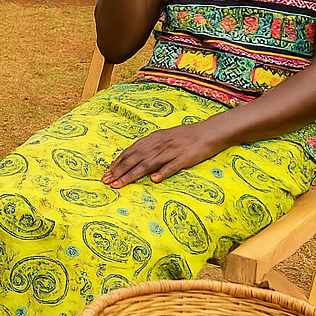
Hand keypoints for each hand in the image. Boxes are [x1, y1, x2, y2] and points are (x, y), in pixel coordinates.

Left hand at [103, 120, 225, 187]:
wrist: (209, 131)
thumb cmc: (184, 137)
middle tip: (107, 181)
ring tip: (120, 184)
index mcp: (153, 139)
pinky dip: (162, 172)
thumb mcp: (163, 138)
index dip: (118, 162)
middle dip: (120, 171)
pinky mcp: (185, 158)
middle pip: (136, 158)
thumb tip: (132, 158)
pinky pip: (172, 166)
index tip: (107, 172)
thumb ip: (149, 147)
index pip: (131, 151)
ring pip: (149, 164)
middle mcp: (159, 144)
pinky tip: (153, 180)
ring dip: (133, 174)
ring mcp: (172, 151)